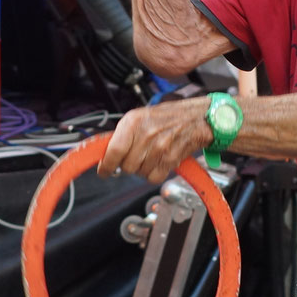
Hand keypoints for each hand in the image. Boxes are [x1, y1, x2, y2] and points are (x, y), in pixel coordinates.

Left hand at [97, 100, 211, 183]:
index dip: (106, 166)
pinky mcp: (171, 159)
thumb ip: (120, 136)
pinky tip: (157, 162)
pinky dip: (153, 174)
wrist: (194, 118)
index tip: (103, 171)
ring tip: (149, 155)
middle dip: (127, 165)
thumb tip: (104, 155)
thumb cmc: (165, 118)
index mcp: (133, 122)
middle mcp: (146, 134)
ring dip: (141, 169)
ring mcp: (159, 148)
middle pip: (126, 166)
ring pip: (139, 173)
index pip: (114, 151)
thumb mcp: (137, 118)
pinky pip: (153, 178)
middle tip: (135, 156)